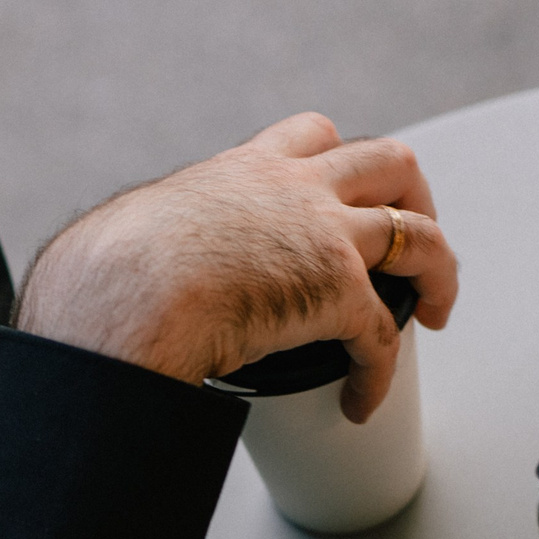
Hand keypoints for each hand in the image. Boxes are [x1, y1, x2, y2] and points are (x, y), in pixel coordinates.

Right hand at [16, 113, 457, 421]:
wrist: (124, 292)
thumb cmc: (109, 275)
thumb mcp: (137, 236)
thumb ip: (150, 248)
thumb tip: (99, 283)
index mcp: (247, 170)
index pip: (312, 136)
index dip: (341, 162)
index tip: (344, 192)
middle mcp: (297, 188)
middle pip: (391, 162)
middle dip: (417, 197)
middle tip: (415, 242)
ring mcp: (325, 234)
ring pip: (418, 235)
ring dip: (440, 272)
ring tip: (436, 310)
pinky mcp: (339, 291)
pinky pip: (380, 336)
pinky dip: (377, 372)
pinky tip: (361, 401)